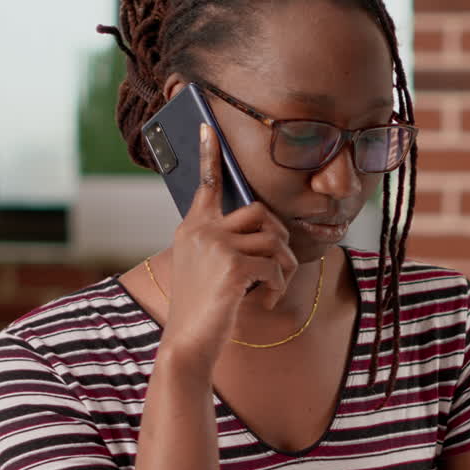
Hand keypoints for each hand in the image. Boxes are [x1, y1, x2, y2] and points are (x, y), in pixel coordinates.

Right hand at [162, 123, 297, 368]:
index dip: (209, 155)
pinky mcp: (232, 266)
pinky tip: (260, 301)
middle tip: (275, 263)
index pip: (205, 185)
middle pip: (261, 211)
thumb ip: (223, 242)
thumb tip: (262, 223)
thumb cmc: (205, 307)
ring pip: (274, 240)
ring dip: (282, 268)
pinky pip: (275, 266)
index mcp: (192, 228)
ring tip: (268, 287)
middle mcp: (201, 231)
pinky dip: (275, 287)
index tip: (209, 127)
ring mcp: (215, 246)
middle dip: (278, 238)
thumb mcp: (207, 267)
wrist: (188, 343)